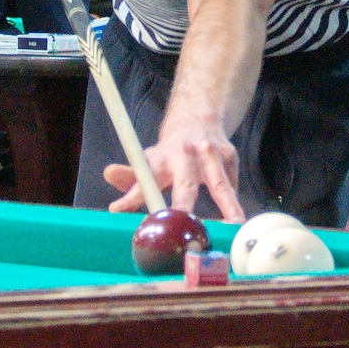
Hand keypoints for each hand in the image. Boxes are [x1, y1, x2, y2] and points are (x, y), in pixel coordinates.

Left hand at [102, 103, 243, 219]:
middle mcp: (185, 155)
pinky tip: (234, 223)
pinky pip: (232, 187)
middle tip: (181, 227)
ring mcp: (210, 155)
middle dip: (183, 207)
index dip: (131, 197)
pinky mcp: (230, 157)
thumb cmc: (170, 153)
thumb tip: (114, 201)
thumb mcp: (148, 162)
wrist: (198, 120)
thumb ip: (132, 181)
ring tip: (232, 227)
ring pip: (220, 186)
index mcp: (160, 159)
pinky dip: (234, 207)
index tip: (118, 210)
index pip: (143, 180)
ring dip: (228, 207)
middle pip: (185, 186)